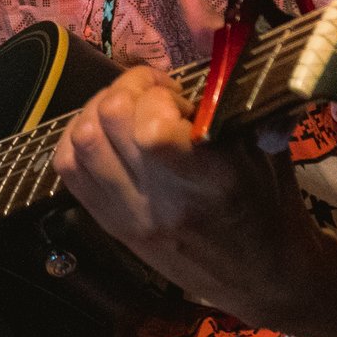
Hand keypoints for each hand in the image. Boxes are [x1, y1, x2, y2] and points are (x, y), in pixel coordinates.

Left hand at [47, 65, 336, 328]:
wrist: (262, 278)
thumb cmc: (269, 206)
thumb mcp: (266, 151)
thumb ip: (235, 105)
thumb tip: (219, 58)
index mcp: (210, 182)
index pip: (152, 130)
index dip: (157, 93)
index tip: (177, 94)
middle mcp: (163, 202)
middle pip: (108, 120)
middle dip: (128, 89)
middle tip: (153, 95)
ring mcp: (130, 217)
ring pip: (80, 141)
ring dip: (99, 110)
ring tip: (128, 110)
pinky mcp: (110, 225)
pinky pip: (67, 169)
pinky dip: (78, 139)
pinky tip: (106, 134)